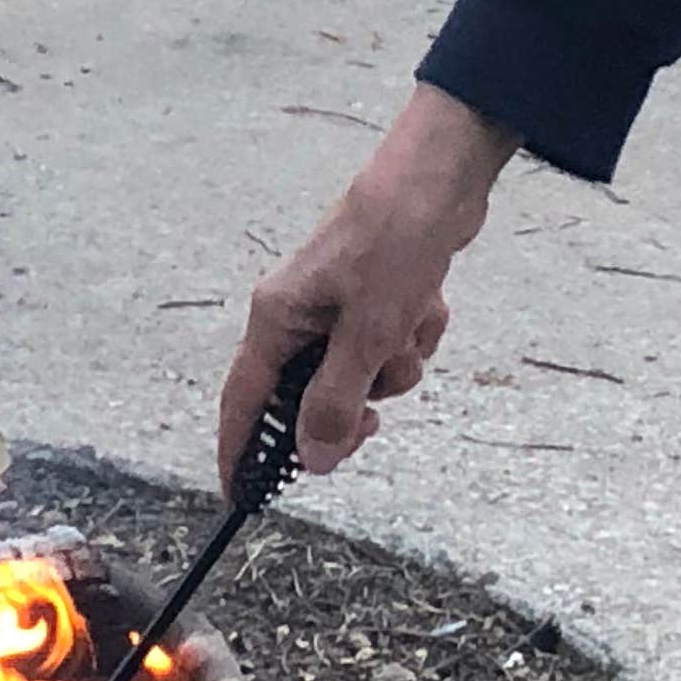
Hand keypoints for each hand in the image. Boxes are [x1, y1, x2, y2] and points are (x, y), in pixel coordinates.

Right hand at [214, 85, 518, 486]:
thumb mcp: (367, 334)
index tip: (244, 500)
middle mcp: (297, 314)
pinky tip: (427, 304)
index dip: (241, 453)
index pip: (244, 402)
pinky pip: (390, 345)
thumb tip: (310, 461)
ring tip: (411, 325)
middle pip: (310, 396)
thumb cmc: (392, 244)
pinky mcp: (373, 297)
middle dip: (352, 404)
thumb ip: (335, 401)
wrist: (439, 180)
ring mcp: (335, 306)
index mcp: (275, 320)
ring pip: (361, 373)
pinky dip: (413, 336)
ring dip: (395, 364)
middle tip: (377, 419)